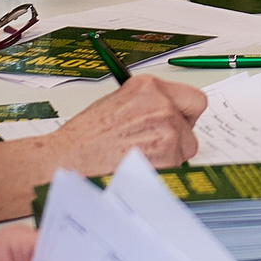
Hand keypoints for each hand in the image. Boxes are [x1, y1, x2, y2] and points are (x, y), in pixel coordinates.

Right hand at [32, 76, 206, 175]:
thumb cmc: (84, 138)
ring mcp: (167, 131)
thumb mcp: (116, 103)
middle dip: (178, 138)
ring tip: (136, 159)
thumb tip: (166, 111)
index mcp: (149, 87)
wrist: (66, 160)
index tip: (179, 122)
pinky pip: (176, 168)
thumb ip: (146, 103)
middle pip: (191, 126)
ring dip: (168, 158)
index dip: (185, 114)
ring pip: (184, 150)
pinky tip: (137, 170)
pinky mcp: (167, 157)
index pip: (193, 99)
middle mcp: (162, 105)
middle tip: (154, 147)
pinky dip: (161, 173)